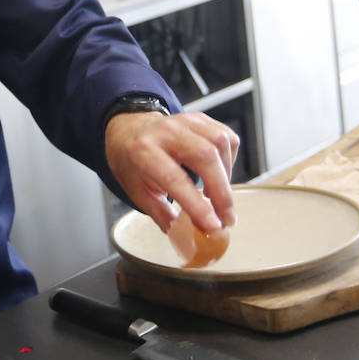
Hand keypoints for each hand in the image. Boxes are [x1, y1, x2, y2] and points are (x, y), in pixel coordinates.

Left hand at [105, 110, 239, 233]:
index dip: (197, 205)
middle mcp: (165, 132)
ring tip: (218, 196)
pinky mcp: (201, 119)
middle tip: (226, 218)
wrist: (129, 131)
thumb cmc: (133, 163)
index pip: (175, 179)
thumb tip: (188, 240)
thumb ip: (164, 216)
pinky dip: (229, 160)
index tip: (213, 225)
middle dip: (222, 192)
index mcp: (143, 152)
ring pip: (220, 144)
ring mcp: (185, 121)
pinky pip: (226, 138)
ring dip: (226, 176)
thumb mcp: (139, 193)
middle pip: (205, 156)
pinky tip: (218, 173)